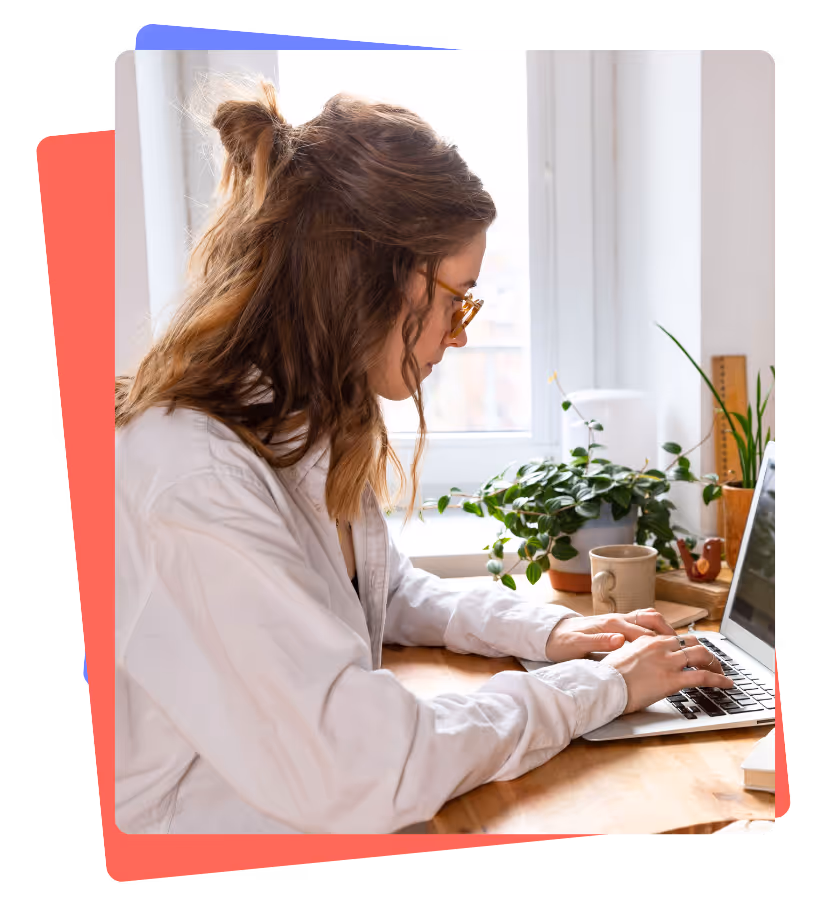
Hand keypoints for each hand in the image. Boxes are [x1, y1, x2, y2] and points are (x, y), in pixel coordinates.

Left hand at [544, 608, 675, 662]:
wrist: (551, 634)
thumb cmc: (562, 641)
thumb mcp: (577, 645)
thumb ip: (598, 642)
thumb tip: (620, 640)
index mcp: (611, 624)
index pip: (643, 631)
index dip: (661, 642)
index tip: (678, 652)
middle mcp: (617, 619)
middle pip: (651, 619)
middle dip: (669, 631)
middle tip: (686, 647)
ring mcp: (617, 621)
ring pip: (648, 618)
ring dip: (664, 629)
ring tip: (679, 644)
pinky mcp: (616, 626)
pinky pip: (641, 623)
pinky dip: (654, 630)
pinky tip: (661, 644)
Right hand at [601, 633, 734, 712]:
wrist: (603, 686)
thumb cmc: (607, 677)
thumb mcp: (621, 659)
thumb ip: (635, 657)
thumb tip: (640, 665)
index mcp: (646, 640)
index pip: (674, 638)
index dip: (687, 646)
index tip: (692, 654)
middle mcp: (659, 646)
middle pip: (691, 642)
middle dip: (705, 652)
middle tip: (711, 662)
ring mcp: (667, 662)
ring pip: (701, 655)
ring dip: (715, 663)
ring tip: (721, 672)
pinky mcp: (672, 679)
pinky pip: (703, 677)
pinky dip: (718, 679)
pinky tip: (726, 684)